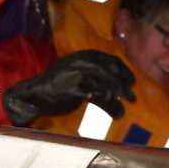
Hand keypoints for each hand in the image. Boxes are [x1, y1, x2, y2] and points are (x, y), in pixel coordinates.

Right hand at [2, 50, 135, 125]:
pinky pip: (96, 97)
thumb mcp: (77, 72)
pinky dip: (107, 105)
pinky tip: (114, 112)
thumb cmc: (58, 84)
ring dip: (116, 99)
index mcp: (84, 56)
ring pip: (104, 85)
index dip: (124, 72)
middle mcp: (82, 62)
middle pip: (110, 72)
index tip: (132, 82)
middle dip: (123, 86)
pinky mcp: (73, 88)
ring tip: (122, 110)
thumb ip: (95, 73)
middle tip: (132, 98)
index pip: (111, 61)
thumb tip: (118, 84)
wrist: (35, 94)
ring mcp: (77, 74)